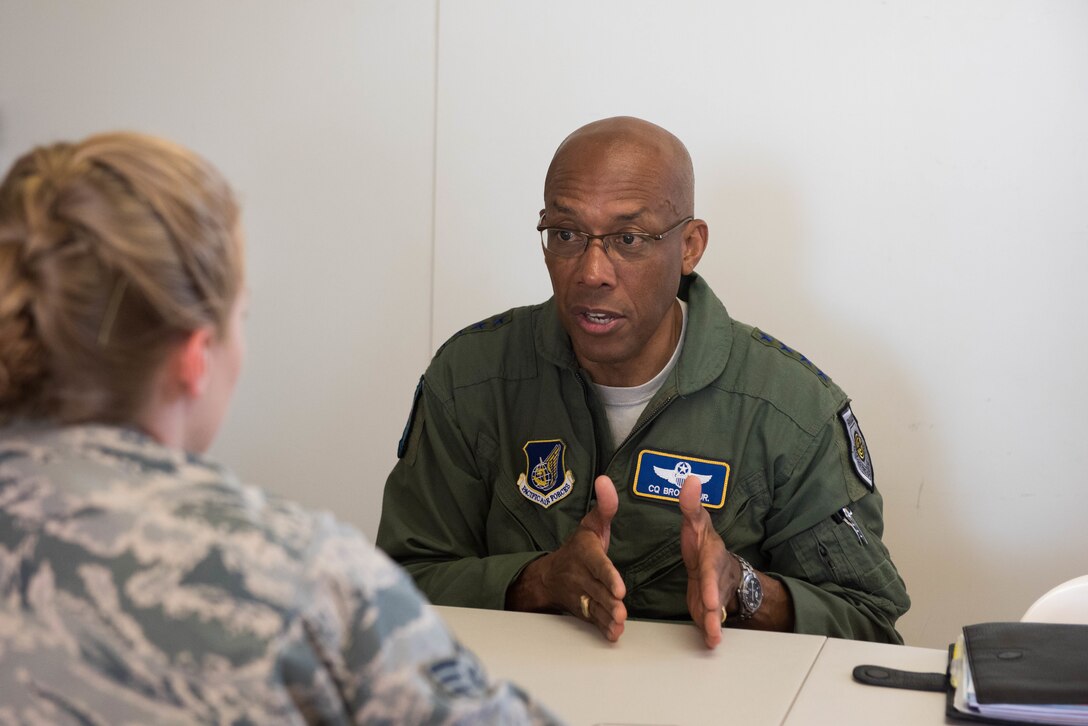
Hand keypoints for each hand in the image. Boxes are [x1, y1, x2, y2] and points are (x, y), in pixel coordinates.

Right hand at [506, 475, 626, 640]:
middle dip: (608, 602)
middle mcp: (580, 575)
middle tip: (621, 612)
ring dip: (606, 617)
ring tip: (618, 625)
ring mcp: (580, 595)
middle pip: (596, 590)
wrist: (549, 575)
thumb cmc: (578, 548)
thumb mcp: (591, 524)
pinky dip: (601, 629)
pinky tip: (612, 635)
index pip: (597, 564)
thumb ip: (604, 506)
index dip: (607, 576)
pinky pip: (591, 620)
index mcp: (585, 553)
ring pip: (593, 607)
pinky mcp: (582, 610)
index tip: (619, 588)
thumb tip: (606, 480)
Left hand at [679, 473, 738, 648]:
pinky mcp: (710, 605)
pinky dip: (711, 630)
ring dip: (714, 622)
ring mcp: (715, 591)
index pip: (710, 565)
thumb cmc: (702, 541)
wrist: (719, 562)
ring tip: (712, 636)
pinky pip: (712, 618)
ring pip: (717, 609)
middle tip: (713, 614)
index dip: (711, 580)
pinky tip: (710, 641)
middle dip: (715, 604)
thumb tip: (691, 478)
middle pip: (716, 590)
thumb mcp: (695, 522)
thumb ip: (691, 504)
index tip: (710, 596)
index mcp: (710, 552)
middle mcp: (716, 573)